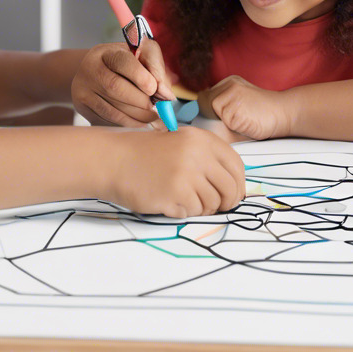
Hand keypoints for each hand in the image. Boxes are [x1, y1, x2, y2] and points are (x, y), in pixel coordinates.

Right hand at [72, 39, 173, 127]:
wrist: (95, 72)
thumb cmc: (124, 63)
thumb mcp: (140, 55)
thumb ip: (156, 69)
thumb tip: (167, 96)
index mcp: (105, 52)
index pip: (123, 62)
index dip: (142, 77)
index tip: (154, 89)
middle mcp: (90, 69)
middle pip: (115, 87)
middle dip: (142, 101)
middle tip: (157, 108)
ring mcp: (83, 89)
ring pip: (113, 108)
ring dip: (138, 117)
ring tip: (153, 117)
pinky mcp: (83, 107)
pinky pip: (109, 119)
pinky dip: (129, 123)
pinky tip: (140, 121)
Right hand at [103, 125, 244, 217]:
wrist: (113, 160)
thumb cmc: (145, 156)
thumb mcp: (180, 144)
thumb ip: (206, 158)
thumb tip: (234, 186)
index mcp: (201, 139)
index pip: (236, 166)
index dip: (239, 184)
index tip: (234, 194)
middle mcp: (198, 154)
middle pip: (230, 188)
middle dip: (226, 202)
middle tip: (216, 207)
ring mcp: (187, 174)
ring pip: (213, 203)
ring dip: (200, 207)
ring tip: (181, 197)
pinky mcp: (176, 194)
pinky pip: (193, 212)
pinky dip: (183, 211)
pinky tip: (168, 200)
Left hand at [198, 75, 289, 138]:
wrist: (286, 113)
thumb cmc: (265, 113)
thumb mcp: (242, 101)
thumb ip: (224, 104)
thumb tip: (202, 115)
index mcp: (230, 82)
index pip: (205, 96)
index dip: (207, 110)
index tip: (215, 118)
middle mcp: (230, 85)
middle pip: (205, 103)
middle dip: (213, 116)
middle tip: (233, 121)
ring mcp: (232, 95)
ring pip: (212, 112)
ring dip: (224, 121)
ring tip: (243, 121)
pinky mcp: (235, 108)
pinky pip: (224, 122)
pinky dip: (232, 127)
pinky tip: (247, 123)